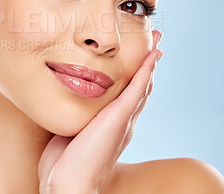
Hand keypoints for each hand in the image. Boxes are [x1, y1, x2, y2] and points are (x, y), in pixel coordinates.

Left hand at [38, 30, 163, 193]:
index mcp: (114, 124)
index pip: (129, 96)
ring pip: (143, 85)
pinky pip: (137, 88)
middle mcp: (124, 121)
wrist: (70, 182)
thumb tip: (67, 104)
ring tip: (157, 43)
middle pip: (141, 88)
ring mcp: (125, 119)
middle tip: (155, 44)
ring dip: (151, 62)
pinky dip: (146, 71)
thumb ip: (76, 116)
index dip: (137, 77)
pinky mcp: (120, 117)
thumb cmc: (66, 162)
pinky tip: (152, 55)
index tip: (140, 59)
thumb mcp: (72, 130)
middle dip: (148, 65)